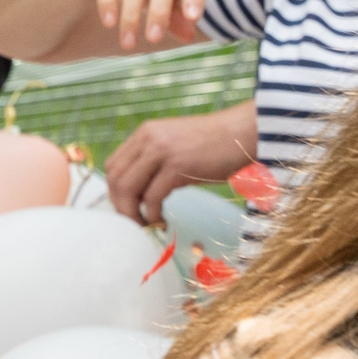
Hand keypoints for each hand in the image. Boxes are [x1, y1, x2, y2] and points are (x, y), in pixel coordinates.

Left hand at [103, 105, 254, 223]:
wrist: (244, 133)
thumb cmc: (214, 146)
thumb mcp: (175, 147)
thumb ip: (153, 162)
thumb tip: (136, 194)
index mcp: (144, 134)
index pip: (113, 166)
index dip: (114, 191)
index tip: (127, 208)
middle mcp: (148, 139)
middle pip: (115, 178)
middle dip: (120, 206)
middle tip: (133, 222)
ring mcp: (161, 151)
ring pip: (127, 189)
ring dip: (131, 213)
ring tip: (146, 225)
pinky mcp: (177, 166)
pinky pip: (151, 198)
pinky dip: (152, 215)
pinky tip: (161, 221)